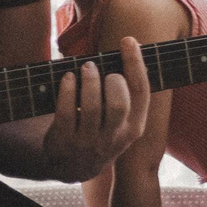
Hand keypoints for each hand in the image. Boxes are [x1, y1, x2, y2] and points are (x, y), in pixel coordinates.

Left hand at [38, 36, 151, 182]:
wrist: (72, 165)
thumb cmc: (99, 130)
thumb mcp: (121, 121)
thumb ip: (127, 92)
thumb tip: (132, 46)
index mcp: (133, 128)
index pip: (141, 93)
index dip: (136, 64)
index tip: (128, 40)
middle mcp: (114, 138)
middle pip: (119, 104)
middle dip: (112, 80)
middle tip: (101, 69)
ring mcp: (89, 142)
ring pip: (92, 107)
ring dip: (89, 81)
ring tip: (86, 67)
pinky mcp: (65, 142)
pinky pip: (66, 113)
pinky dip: (67, 90)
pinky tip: (68, 77)